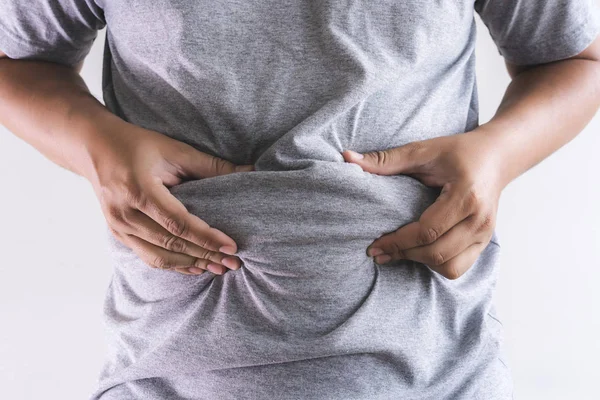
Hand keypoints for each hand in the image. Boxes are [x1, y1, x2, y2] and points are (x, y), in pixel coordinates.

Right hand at [84, 119, 253, 275]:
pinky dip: (173, 265)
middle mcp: (124, 213)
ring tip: (218, 268)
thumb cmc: (137, 144)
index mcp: (138, 190)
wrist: (94, 147)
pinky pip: (148, 256)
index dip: (206, 237)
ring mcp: (118, 226)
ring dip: (191, 264)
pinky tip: (195, 267)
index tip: (231, 247)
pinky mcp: (118, 233)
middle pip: (170, 243)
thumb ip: (212, 166)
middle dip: (205, 255)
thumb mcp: (175, 150)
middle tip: (234, 263)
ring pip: (159, 256)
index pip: (177, 222)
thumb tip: (250, 171)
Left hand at [342, 130, 505, 279]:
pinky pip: (459, 267)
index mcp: (466, 196)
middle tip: (378, 251)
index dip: (398, 241)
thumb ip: (387, 159)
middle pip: (437, 253)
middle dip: (404, 255)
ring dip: (420, 263)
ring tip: (399, 252)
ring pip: (450, 267)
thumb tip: (348, 158)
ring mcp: (486, 234)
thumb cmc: (459, 152)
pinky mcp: (486, 242)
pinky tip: (419, 252)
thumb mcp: (424, 150)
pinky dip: (437, 264)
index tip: (374, 244)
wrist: (497, 156)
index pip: (428, 230)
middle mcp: (480, 219)